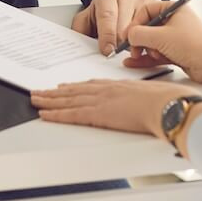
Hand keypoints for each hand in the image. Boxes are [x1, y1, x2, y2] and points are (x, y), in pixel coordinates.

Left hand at [31, 79, 201, 138]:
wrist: (166, 104)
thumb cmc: (165, 100)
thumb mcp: (150, 95)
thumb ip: (141, 98)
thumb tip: (144, 104)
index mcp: (117, 86)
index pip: (89, 86)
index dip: (74, 86)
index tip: (62, 86)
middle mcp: (105, 90)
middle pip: (74, 91)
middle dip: (54, 92)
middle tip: (39, 92)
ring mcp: (100, 100)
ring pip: (68, 100)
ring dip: (49, 100)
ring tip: (35, 99)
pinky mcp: (98, 113)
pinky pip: (71, 114)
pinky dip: (56, 114)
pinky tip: (44, 114)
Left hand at [72, 0, 155, 55]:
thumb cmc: (106, 8)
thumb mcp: (88, 15)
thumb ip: (81, 29)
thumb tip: (80, 47)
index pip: (107, 16)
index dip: (107, 36)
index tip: (107, 51)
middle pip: (126, 26)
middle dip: (121, 44)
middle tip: (117, 54)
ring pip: (143, 29)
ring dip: (138, 43)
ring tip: (131, 48)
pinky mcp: (158, 7)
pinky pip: (156, 28)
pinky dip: (151, 40)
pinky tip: (144, 44)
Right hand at [118, 1, 201, 82]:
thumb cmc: (194, 44)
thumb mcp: (160, 36)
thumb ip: (139, 34)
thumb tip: (129, 35)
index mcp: (173, 9)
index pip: (146, 11)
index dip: (135, 23)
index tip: (127, 35)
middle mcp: (175, 21)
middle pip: (148, 28)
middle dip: (138, 40)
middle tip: (132, 49)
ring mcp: (176, 38)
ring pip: (152, 42)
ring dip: (142, 50)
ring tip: (135, 57)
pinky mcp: (177, 52)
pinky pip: (157, 54)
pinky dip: (146, 58)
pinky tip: (135, 63)